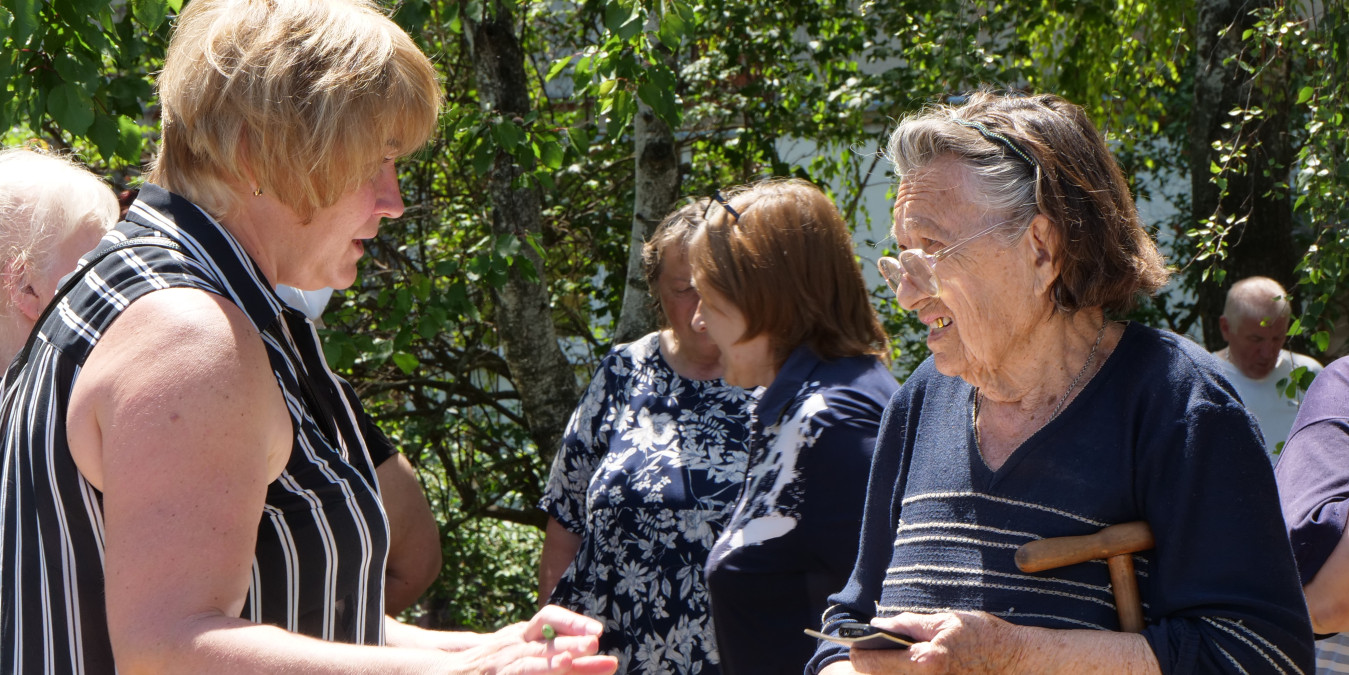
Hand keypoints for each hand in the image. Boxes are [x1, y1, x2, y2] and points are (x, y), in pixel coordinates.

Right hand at [449, 605, 615, 674]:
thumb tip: (592, 648)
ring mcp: (498, 665)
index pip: (548, 618)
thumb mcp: (518, 644)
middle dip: (569, 643)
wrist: (445, 668)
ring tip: (567, 662)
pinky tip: (554, 671)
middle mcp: (510, 646)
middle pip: (542, 641)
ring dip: (547, 664)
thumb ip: (549, 645)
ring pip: (525, 664)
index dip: (572, 622)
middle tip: (593, 643)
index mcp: (522, 634)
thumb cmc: (490, 659)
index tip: (597, 632)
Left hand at [846, 612, 1025, 674]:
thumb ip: (909, 624)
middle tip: (876, 650)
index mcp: (925, 663)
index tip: (855, 645)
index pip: (872, 664)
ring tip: (898, 658)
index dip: (859, 652)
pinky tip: (920, 669)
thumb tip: (879, 624)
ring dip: (893, 672)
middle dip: (875, 664)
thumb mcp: (945, 621)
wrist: (1018, 662)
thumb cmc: (984, 637)